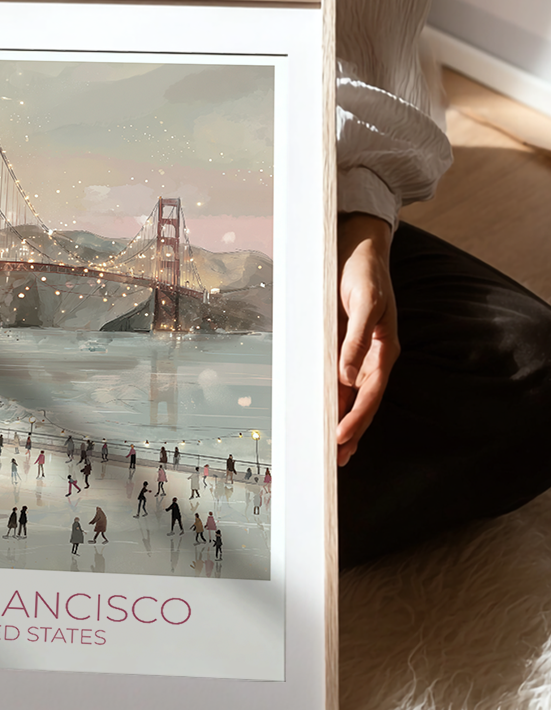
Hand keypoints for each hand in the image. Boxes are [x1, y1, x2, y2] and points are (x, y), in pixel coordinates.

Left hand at [336, 213, 399, 465]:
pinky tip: (324, 417)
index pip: (370, 394)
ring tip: (332, 453)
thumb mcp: (364, 300)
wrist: (357, 247)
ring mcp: (358, 354)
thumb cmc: (363, 272)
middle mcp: (372, 358)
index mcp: (384, 350)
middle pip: (362, 403)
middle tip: (335, 461)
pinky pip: (338, 382)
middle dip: (350, 432)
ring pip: (350, 397)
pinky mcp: (343, 347)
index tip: (341, 439)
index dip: (357, 418)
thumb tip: (347, 375)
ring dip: (342, 423)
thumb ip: (358, 337)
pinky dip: (333, 402)